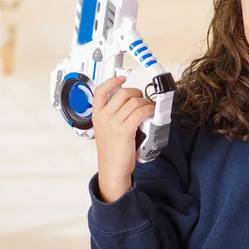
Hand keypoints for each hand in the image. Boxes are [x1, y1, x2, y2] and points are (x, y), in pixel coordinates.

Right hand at [92, 76, 154, 201]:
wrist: (112, 170)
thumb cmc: (112, 151)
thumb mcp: (106, 129)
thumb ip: (114, 115)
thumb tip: (132, 102)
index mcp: (97, 115)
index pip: (100, 92)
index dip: (112, 82)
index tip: (121, 78)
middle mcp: (103, 117)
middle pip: (122, 93)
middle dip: (136, 93)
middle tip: (142, 100)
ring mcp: (113, 123)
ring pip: (134, 102)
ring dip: (145, 103)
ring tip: (148, 109)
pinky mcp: (124, 130)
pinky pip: (140, 112)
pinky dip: (149, 110)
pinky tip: (151, 114)